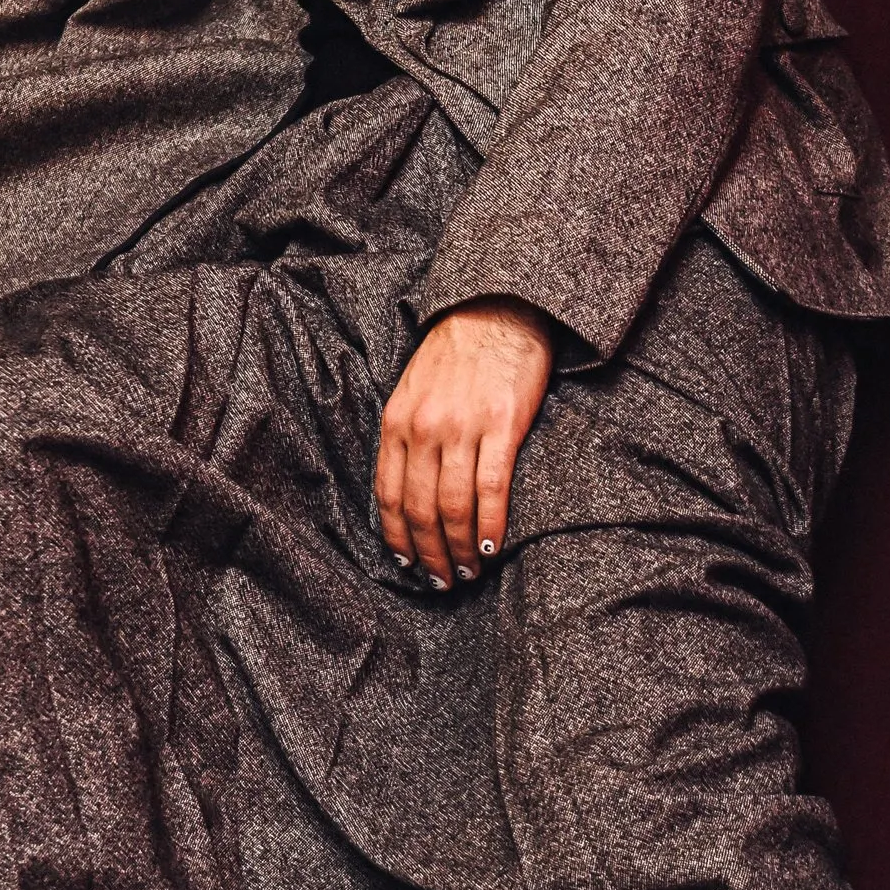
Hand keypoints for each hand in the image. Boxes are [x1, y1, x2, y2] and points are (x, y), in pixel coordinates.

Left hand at [375, 301, 554, 589]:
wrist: (498, 308)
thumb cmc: (456, 352)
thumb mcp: (412, 390)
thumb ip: (406, 436)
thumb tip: (409, 492)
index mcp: (396, 421)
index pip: (388, 495)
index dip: (398, 537)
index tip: (409, 564)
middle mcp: (423, 428)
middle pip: (420, 509)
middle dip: (430, 554)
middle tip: (442, 581)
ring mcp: (462, 428)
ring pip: (454, 507)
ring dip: (460, 549)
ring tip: (468, 572)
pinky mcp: (501, 425)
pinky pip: (491, 488)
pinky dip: (490, 524)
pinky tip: (492, 547)